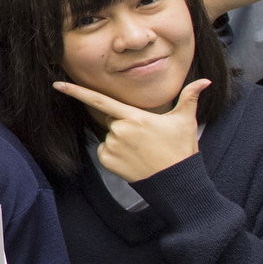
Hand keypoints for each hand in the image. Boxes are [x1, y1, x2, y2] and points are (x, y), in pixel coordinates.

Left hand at [52, 76, 209, 181]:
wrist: (177, 182)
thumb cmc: (180, 150)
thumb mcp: (185, 121)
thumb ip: (189, 97)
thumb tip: (205, 81)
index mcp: (135, 117)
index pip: (100, 100)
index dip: (76, 91)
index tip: (57, 85)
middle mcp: (120, 130)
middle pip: (111, 120)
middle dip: (124, 125)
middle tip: (145, 138)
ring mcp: (112, 147)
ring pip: (109, 136)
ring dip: (120, 140)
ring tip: (142, 150)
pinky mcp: (107, 161)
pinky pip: (104, 151)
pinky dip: (115, 154)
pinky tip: (133, 160)